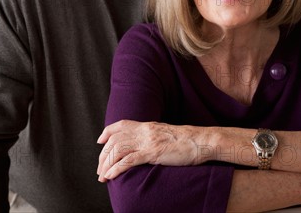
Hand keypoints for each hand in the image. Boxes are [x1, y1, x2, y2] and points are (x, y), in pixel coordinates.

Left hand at [97, 120, 211, 181]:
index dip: (107, 132)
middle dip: (103, 155)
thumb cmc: (186, 140)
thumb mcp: (165, 134)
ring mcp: (148, 141)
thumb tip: (144, 143)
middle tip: (100, 168)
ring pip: (118, 149)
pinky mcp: (153, 152)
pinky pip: (129, 160)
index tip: (100, 142)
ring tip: (102, 176)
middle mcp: (145, 130)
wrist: (200, 141)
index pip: (121, 124)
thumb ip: (152, 136)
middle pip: (115, 139)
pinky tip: (111, 175)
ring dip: (106, 164)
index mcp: (147, 125)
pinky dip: (116, 168)